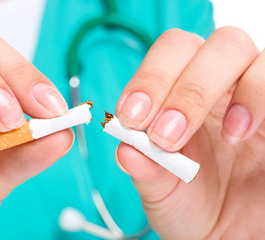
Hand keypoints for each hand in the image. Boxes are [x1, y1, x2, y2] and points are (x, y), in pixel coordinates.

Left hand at [115, 27, 264, 238]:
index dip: (151, 77)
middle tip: (166, 135)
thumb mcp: (161, 189)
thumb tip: (126, 149)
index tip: (133, 117)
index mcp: (180, 91)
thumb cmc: (190, 201)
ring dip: (220, 91)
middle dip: (187, 87)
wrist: (226, 230)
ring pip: (242, 52)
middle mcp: (219, 83)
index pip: (170, 53)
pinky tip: (241, 133)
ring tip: (222, 136)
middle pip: (211, 45)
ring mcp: (252, 93)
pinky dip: (258, 99)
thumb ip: (145, 168)